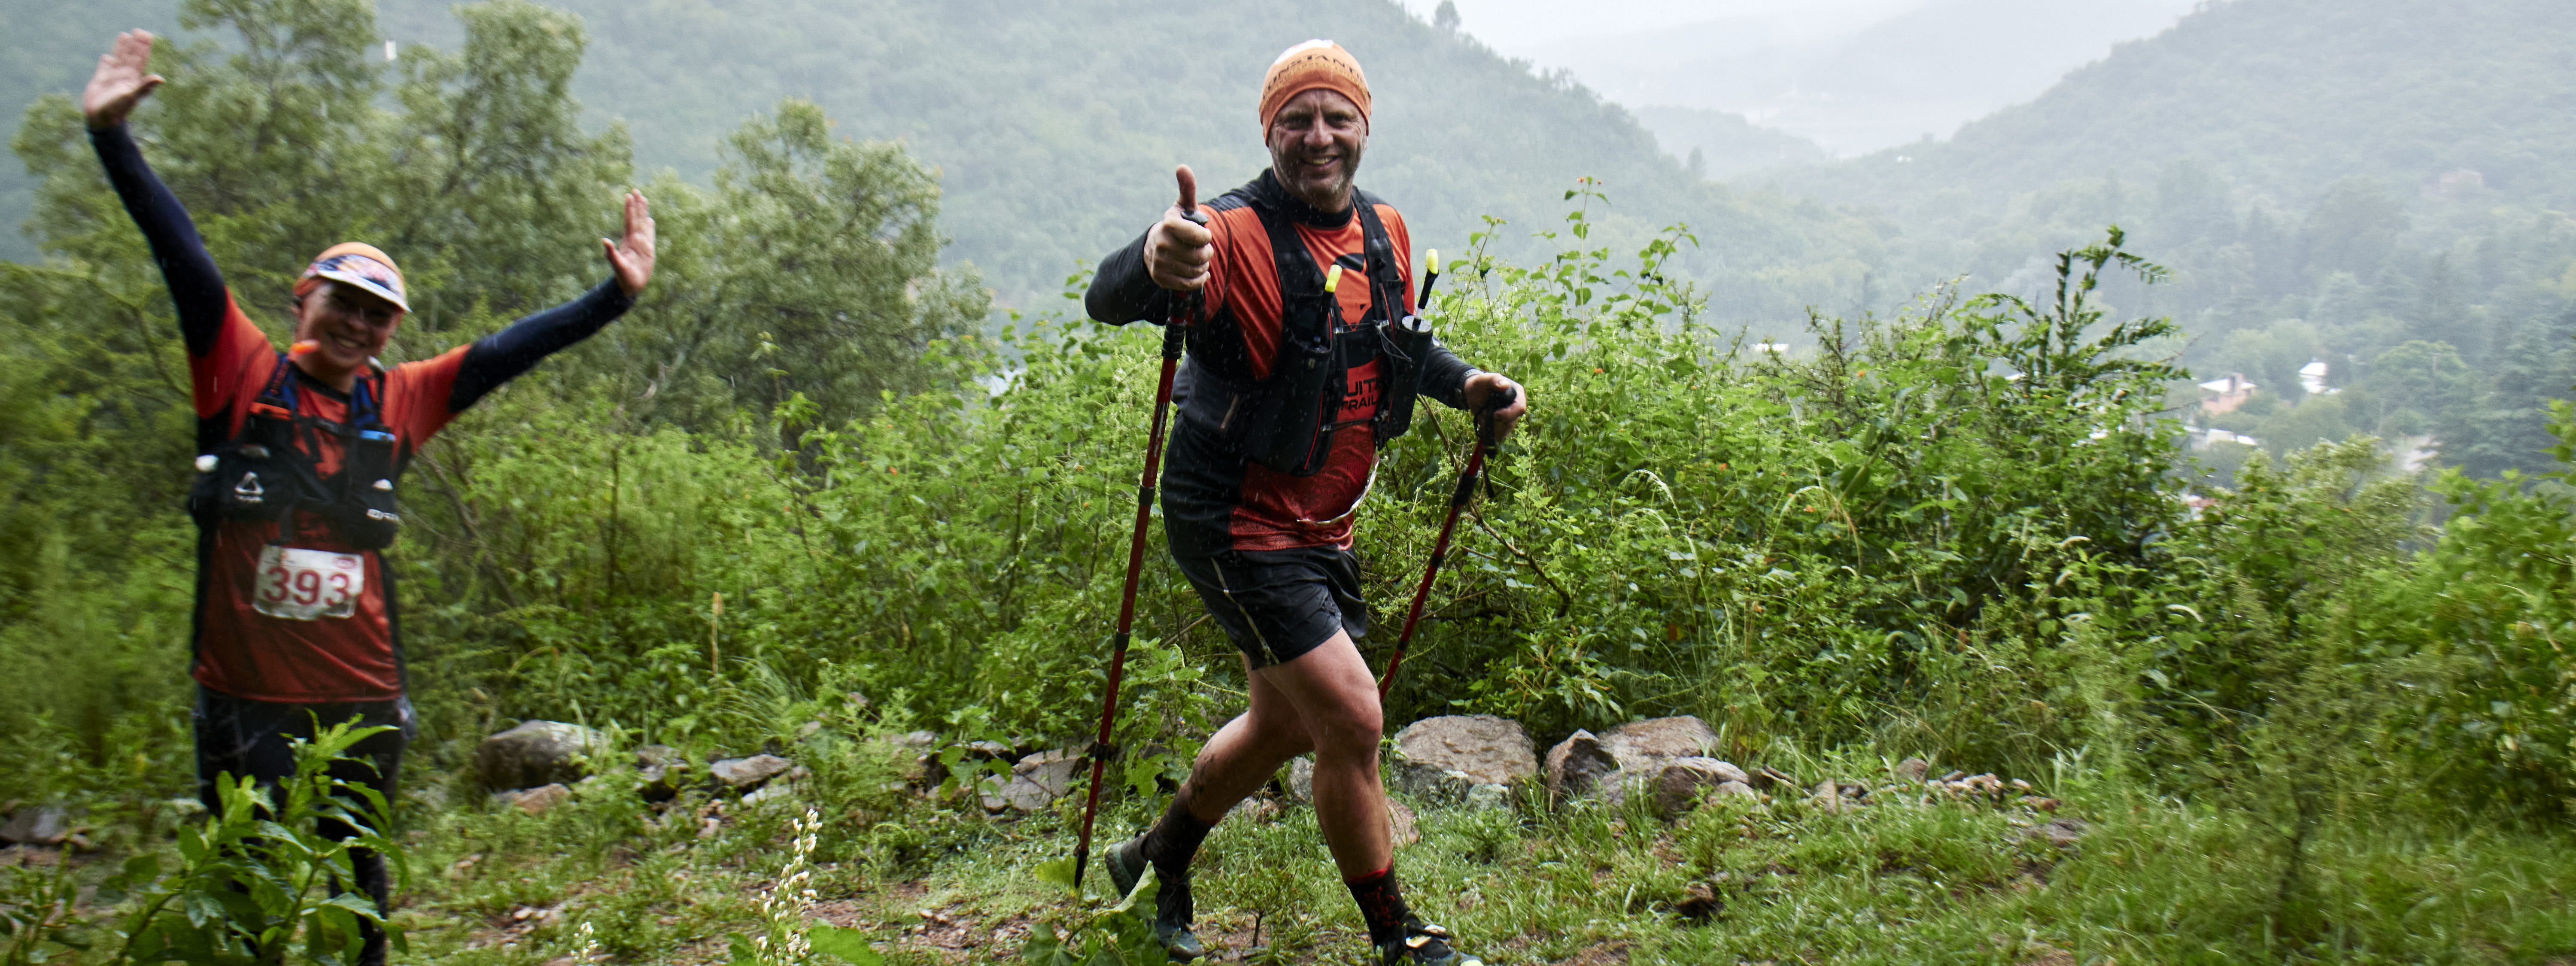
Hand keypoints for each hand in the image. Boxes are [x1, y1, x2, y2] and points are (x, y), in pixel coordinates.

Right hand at [83, 30, 163, 129]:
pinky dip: (106, 62)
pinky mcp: (100, 80)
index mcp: (133, 79)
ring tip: (124, 35)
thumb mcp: (131, 96)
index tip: (146, 35)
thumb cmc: (116, 109)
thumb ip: (144, 86)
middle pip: (131, 56)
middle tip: (139, 31)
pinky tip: (107, 57)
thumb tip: (161, 79)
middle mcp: (125, 77)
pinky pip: (104, 68)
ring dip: (122, 48)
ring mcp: (113, 77)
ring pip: (119, 59)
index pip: (140, 59)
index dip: (143, 47)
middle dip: (135, 44)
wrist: (100, 118)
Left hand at [603, 190, 654, 295]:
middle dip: (637, 205)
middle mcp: (634, 239)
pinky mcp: (647, 250)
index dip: (630, 208)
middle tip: (635, 190)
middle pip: (636, 218)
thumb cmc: (623, 276)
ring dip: (643, 212)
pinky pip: (649, 235)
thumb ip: (611, 253)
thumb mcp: (617, 265)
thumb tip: (604, 240)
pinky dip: (649, 227)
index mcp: (628, 241)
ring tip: (643, 199)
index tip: (629, 195)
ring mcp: (641, 244)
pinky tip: (649, 219)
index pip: (630, 221)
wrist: (629, 285)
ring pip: (643, 224)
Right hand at [1145, 164, 1212, 291]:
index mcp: (1168, 225)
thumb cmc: (1176, 226)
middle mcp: (1162, 244)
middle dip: (1206, 252)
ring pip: (1196, 269)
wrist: (1154, 249)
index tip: (1203, 234)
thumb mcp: (1182, 207)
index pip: (1199, 236)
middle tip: (1202, 248)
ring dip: (1202, 265)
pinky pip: (1191, 284)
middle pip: (1200, 255)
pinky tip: (1198, 272)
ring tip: (1197, 259)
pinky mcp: (1162, 279)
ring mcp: (1160, 263)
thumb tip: (1182, 167)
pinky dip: (1199, 279)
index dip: (1205, 237)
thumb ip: (1187, 189)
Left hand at [1464, 373, 1526, 442]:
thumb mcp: (1483, 380)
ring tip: (1483, 414)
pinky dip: (1490, 430)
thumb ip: (1493, 380)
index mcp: (1517, 393)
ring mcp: (1511, 416)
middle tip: (1485, 414)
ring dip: (1491, 426)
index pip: (1519, 408)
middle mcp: (1516, 406)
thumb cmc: (1479, 384)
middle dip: (1496, 422)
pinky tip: (1484, 421)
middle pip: (1512, 422)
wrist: (1472, 393)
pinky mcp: (1504, 424)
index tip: (1494, 414)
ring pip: (1505, 429)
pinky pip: (1500, 434)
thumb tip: (1505, 385)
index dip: (1507, 414)